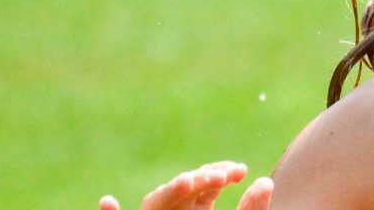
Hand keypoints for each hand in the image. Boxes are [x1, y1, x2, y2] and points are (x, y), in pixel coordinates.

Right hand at [99, 161, 272, 209]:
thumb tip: (265, 182)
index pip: (203, 185)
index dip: (218, 173)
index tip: (239, 171)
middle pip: (180, 191)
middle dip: (198, 180)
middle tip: (221, 177)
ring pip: (156, 203)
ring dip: (170, 191)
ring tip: (188, 182)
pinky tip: (108, 202)